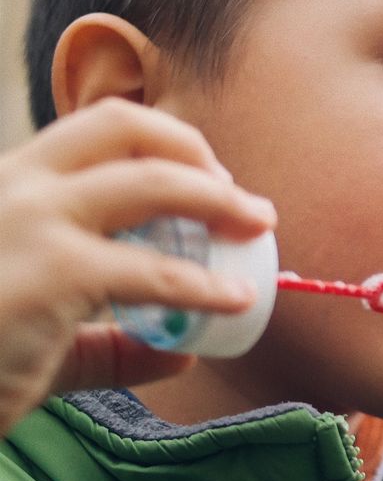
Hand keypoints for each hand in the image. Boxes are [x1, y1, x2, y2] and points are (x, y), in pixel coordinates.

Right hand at [0, 99, 275, 436]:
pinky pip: (156, 271)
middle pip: (126, 127)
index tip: (205, 177)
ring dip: (220, 198)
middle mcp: (17, 185)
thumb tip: (182, 354)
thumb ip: (111, 342)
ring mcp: (32, 221)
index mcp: (9, 183)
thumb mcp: (43, 340)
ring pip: (153, 183)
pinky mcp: (52, 272)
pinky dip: (205, 284)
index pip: (96, 130)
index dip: (163, 142)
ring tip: (258, 224)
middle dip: (196, 149)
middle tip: (240, 197)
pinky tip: (232, 299)